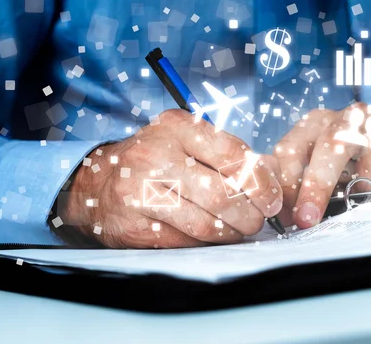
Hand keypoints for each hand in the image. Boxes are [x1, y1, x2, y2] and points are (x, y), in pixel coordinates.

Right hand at [55, 109, 282, 247]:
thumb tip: (273, 179)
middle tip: (259, 220)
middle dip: (251, 214)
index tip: (273, 198)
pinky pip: (186, 241)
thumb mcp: (186, 140)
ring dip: (233, 232)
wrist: (96, 183)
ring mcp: (140, 191)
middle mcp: (155, 155)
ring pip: (205, 223)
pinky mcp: (133, 225)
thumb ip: (227, 154)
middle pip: (221, 194)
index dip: (261, 181)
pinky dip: (209, 243)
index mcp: (176, 127)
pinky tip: (215, 237)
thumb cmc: (155, 160)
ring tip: (241, 230)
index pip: (233, 154)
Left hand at [274, 103, 370, 228]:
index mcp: (317, 124)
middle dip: (317, 185)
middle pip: (331, 144)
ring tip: (367, 209)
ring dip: (368, 190)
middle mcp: (350, 117)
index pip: (294, 148)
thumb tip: (287, 218)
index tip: (286, 214)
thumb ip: (303, 190)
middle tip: (309, 217)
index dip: (286, 182)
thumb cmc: (356, 167)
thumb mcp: (325, 173)